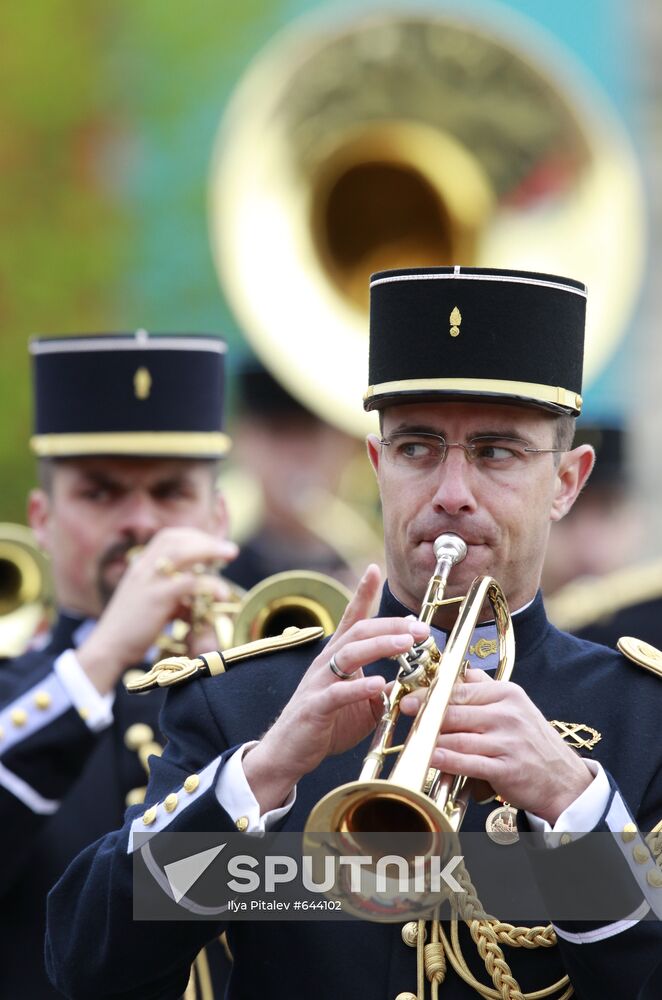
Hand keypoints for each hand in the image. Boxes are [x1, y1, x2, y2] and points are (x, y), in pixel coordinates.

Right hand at [77, 528, 237, 693]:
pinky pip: (188, 583)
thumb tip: (196, 596)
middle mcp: (143, 568)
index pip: (167, 537)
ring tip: (231, 554)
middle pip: (176, 539)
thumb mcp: (150, 604)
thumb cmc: (131, 631)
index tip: (211, 544)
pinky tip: (222, 593)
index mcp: (140, 566)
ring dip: (210, 550)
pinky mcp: (156, 598)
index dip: (192, 537)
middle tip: (228, 550)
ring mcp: (148, 581)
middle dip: (205, 540)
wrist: (108, 648)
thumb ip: (171, 594)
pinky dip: (209, 584)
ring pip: (183, 553)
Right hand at [243, 565, 429, 813]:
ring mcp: (318, 683)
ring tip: (406, 644)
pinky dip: (359, 687)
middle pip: (358, 632)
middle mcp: (325, 664)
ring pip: (349, 654)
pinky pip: (337, 693)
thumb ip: (382, 686)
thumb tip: (411, 676)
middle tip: (420, 628)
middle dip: (390, 626)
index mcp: (337, 659)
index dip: (362, 593)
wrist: (289, 752)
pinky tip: (378, 683)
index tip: (374, 569)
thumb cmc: (327, 725)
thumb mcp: (361, 703)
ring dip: (380, 646)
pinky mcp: (314, 707)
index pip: (350, 619)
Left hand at [400, 668, 593, 825]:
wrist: (564, 780)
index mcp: (507, 694)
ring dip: (431, 737)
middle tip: (405, 709)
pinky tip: (430, 757)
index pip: (462, 689)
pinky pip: (469, 762)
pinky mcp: (507, 769)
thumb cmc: (533, 742)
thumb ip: (486, 688)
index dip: (432, 691)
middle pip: (456, 710)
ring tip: (412, 735)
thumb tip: (461, 670)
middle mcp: (508, 715)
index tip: (411, 693)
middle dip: (426, 710)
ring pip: (459, 736)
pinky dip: (447, 760)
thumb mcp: (516, 706)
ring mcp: (508, 742)